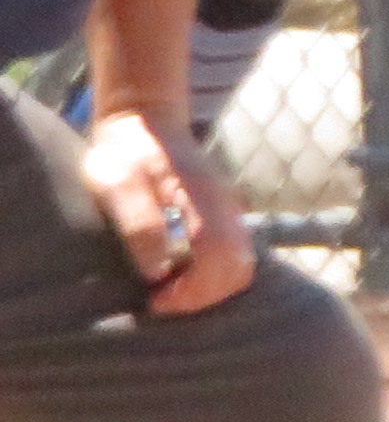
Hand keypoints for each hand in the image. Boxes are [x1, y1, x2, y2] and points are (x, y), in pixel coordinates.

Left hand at [78, 110, 251, 314]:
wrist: (146, 120)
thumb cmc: (123, 153)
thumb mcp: (114, 182)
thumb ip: (138, 222)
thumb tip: (157, 270)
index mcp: (199, 199)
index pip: (217, 258)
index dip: (192, 290)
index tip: (156, 300)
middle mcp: (225, 207)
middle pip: (237, 269)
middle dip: (203, 297)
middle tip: (163, 301)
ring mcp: (230, 211)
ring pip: (242, 267)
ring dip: (211, 289)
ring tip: (171, 290)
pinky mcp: (227, 216)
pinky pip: (237, 257)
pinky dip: (215, 277)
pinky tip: (182, 273)